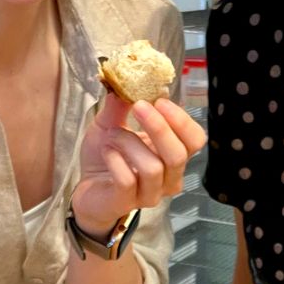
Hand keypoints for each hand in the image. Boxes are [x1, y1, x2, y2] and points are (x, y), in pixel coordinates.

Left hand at [71, 94, 206, 237]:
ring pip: (153, 168)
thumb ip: (119, 106)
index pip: (195, 140)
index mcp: (172, 156)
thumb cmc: (106, 158)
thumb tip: (126, 82)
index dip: (182, 120)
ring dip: (129, 143)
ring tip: (111, 136)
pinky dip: (115, 160)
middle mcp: (168, 178)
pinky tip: (106, 152)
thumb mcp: (111, 124)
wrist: (87, 189)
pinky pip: (128, 180)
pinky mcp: (127, 202)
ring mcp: (150, 193)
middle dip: (160, 127)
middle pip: (179, 155)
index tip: (160, 100)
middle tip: (139, 107)